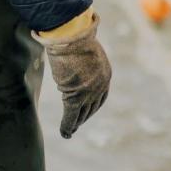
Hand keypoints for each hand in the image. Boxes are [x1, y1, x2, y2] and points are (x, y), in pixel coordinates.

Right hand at [38, 13, 110, 136]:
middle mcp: (101, 85)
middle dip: (85, 115)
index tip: (86, 110)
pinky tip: (65, 133)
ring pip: (82, 113)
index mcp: (105, 73)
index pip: (101, 94)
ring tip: (70, 131)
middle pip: (93, 106)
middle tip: (77, 123)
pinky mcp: (76, 97)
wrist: (72, 37)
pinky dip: (68, 126)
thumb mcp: (83, 49)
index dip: (93, 104)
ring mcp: (89, 92)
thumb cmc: (74, 37)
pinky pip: (71, 116)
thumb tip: (68, 46)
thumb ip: (81, 56)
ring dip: (76, 123)